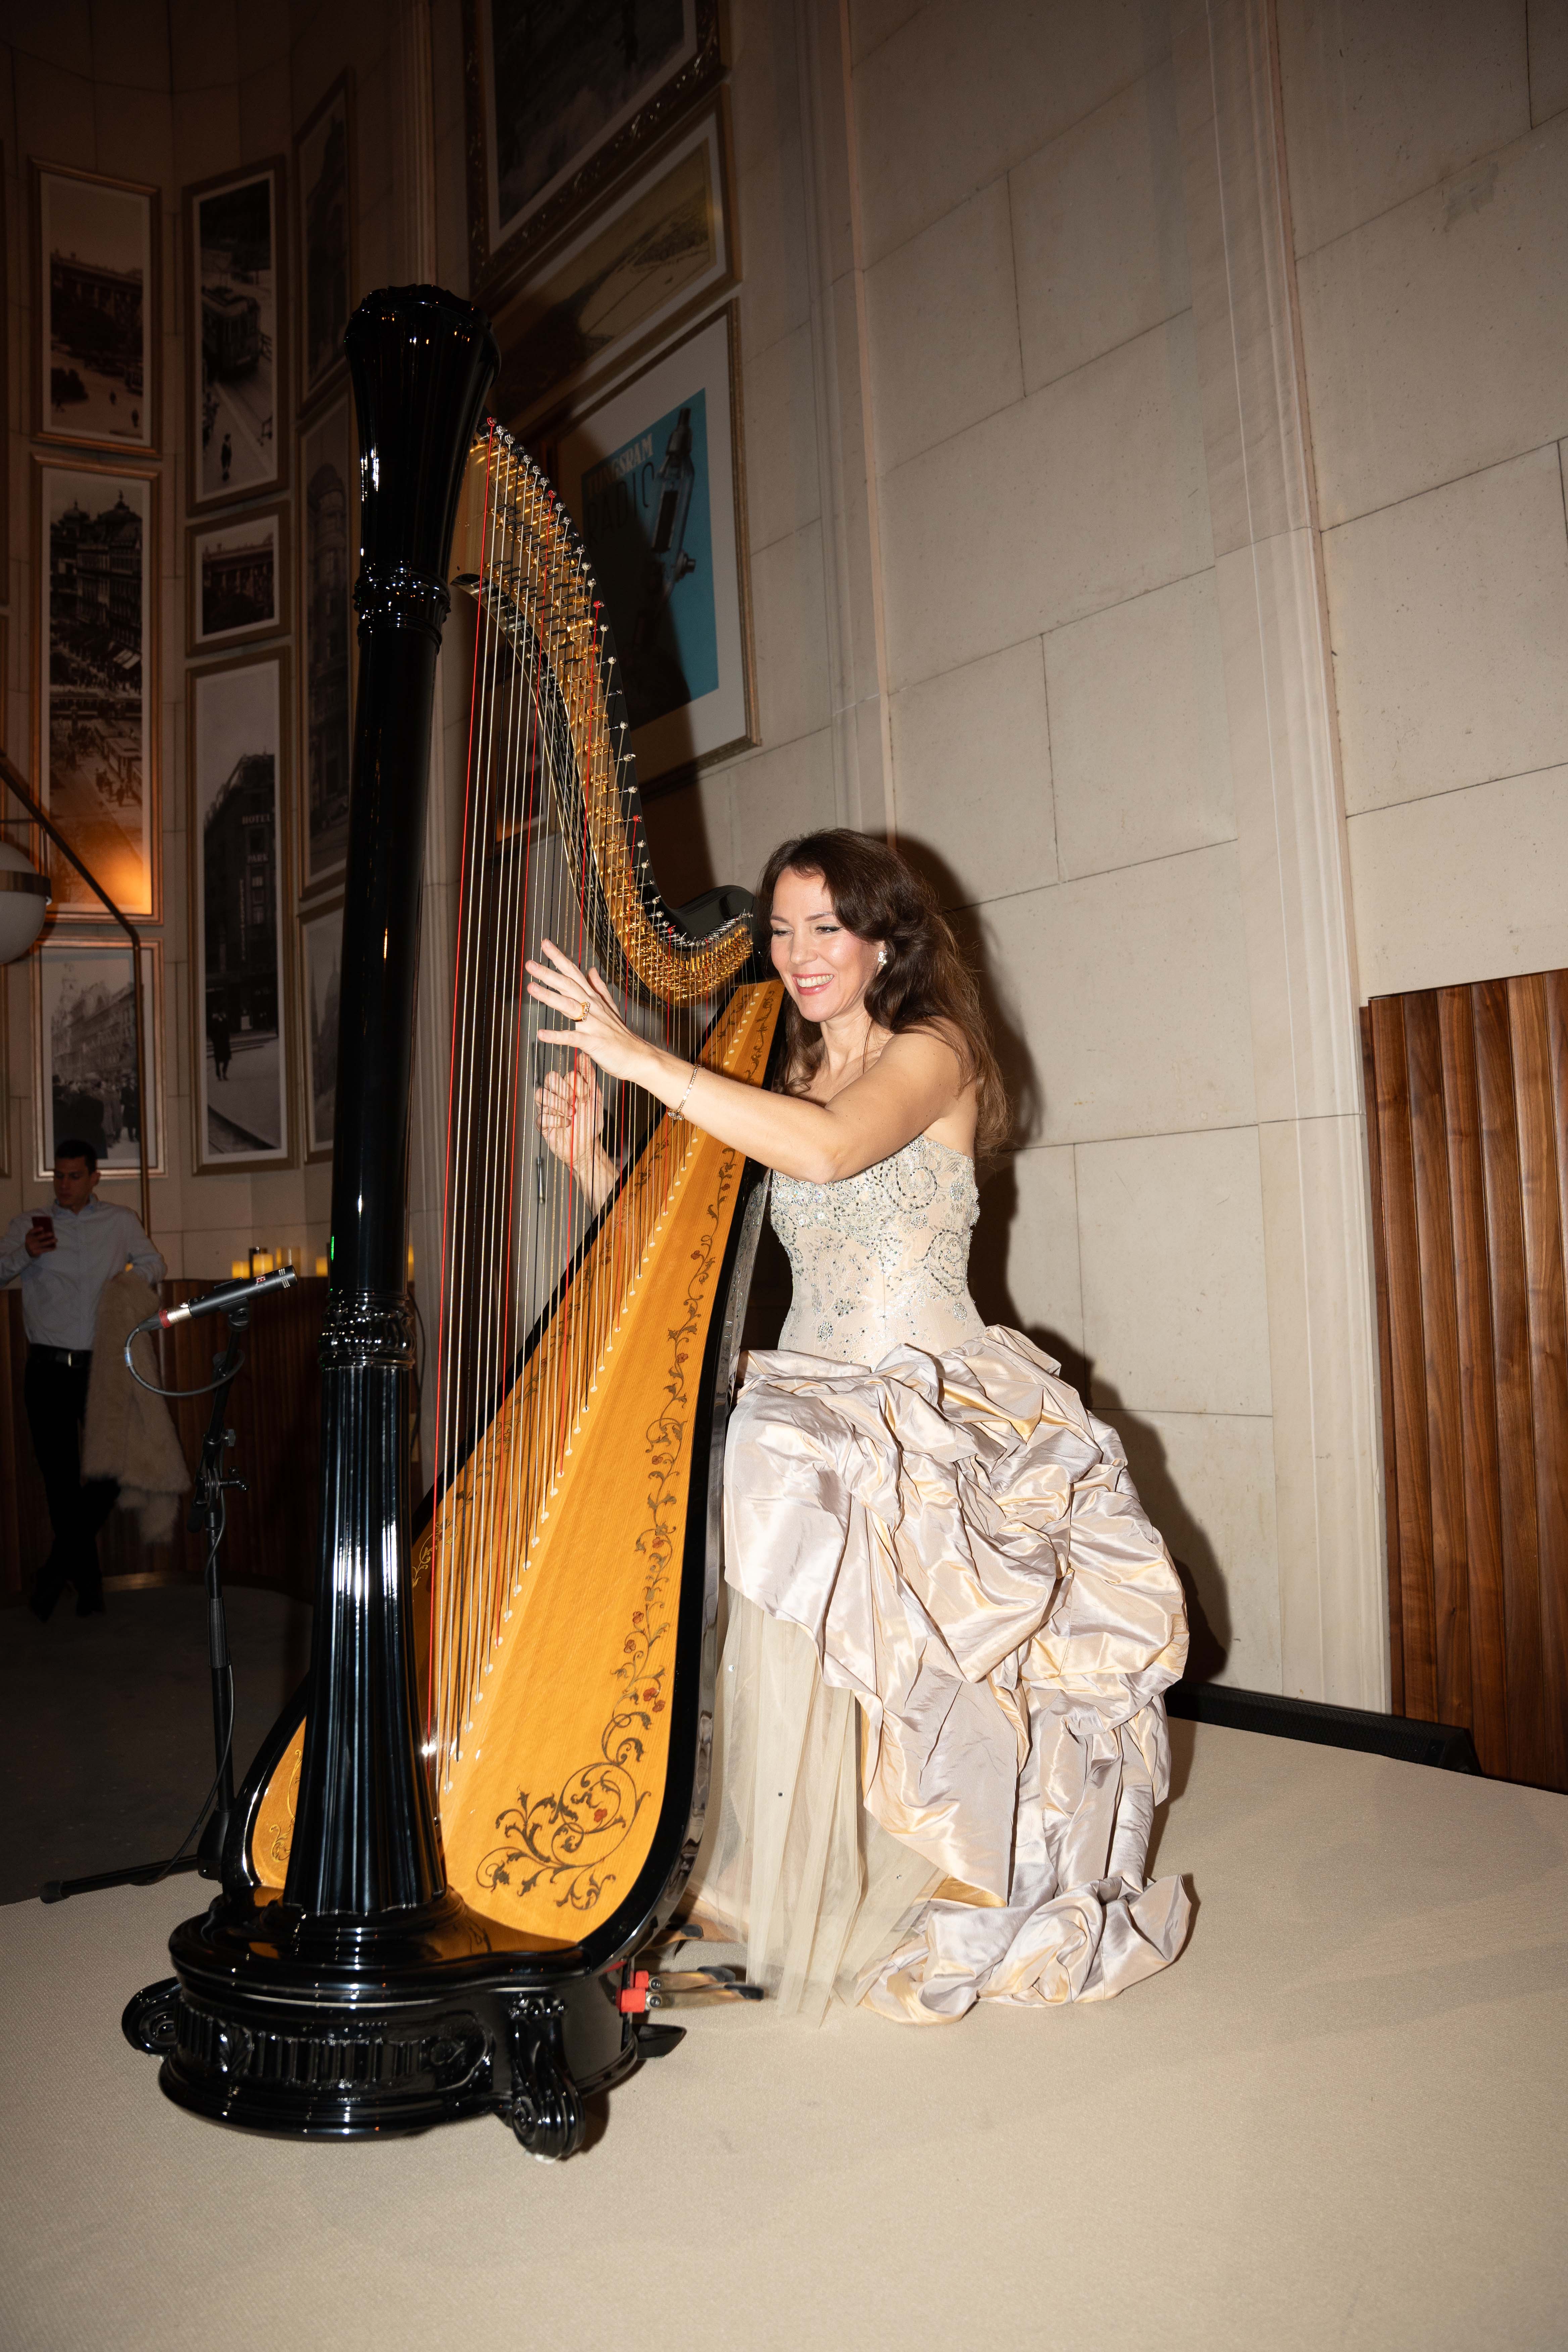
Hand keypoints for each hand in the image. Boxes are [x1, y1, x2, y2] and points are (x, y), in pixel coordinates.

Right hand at [25, 1224, 54, 1256]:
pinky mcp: (35, 1252)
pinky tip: (54, 1247)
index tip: (42, 1228)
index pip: (31, 1231)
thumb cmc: (32, 1241)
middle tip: (52, 1233)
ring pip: (43, 1243)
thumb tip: (46, 1229)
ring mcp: (32, 1247)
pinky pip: (44, 1249)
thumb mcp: (32, 1236)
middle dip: (46, 1235)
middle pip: (39, 1237)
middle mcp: (29, 1241)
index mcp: (29, 1235)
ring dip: (50, 1241)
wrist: (27, 1251)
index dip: (36, 1230)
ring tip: (56, 1240)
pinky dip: (50, 1248)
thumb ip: (36, 1232)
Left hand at [524, 939, 650, 1087]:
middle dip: (548, 973)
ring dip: (549, 996)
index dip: (559, 958)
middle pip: (569, 985)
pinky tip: (541, 1034)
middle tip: (529, 963)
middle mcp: (593, 1007)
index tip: (545, 944)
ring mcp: (593, 1024)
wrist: (639, 1057)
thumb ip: (599, 988)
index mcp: (594, 999)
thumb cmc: (622, 1036)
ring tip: (531, 987)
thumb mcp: (610, 1007)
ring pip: (569, 1006)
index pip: (574, 973)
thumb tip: (590, 969)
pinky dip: (557, 1036)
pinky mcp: (594, 1043)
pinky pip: (573, 1038)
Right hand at [535, 1061, 603, 1173]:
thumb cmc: (590, 1121)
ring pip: (541, 1094)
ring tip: (571, 1114)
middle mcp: (555, 1095)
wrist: (587, 1145)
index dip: (576, 1083)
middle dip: (565, 1089)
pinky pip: (541, 1116)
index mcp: (567, 1087)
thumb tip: (584, 1056)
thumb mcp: (595, 1098)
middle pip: (550, 1078)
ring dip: (559, 1104)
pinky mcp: (542, 1123)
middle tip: (576, 1103)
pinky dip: (556, 1120)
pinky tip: (566, 1124)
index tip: (586, 1096)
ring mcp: (547, 1108)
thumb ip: (589, 1077)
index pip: (565, 1073)